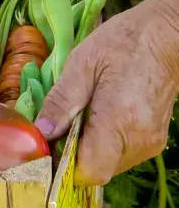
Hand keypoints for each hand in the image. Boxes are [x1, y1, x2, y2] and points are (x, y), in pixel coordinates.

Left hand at [34, 0, 178, 185]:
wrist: (167, 36)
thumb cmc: (123, 44)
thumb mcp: (82, 65)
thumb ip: (61, 102)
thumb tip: (41, 133)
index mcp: (120, 120)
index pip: (90, 171)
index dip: (62, 167)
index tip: (47, 149)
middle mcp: (140, 139)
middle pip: (96, 171)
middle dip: (70, 157)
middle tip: (58, 128)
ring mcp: (151, 142)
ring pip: (108, 166)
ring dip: (86, 151)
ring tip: (79, 119)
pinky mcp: (154, 140)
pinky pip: (120, 156)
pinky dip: (102, 146)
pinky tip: (96, 120)